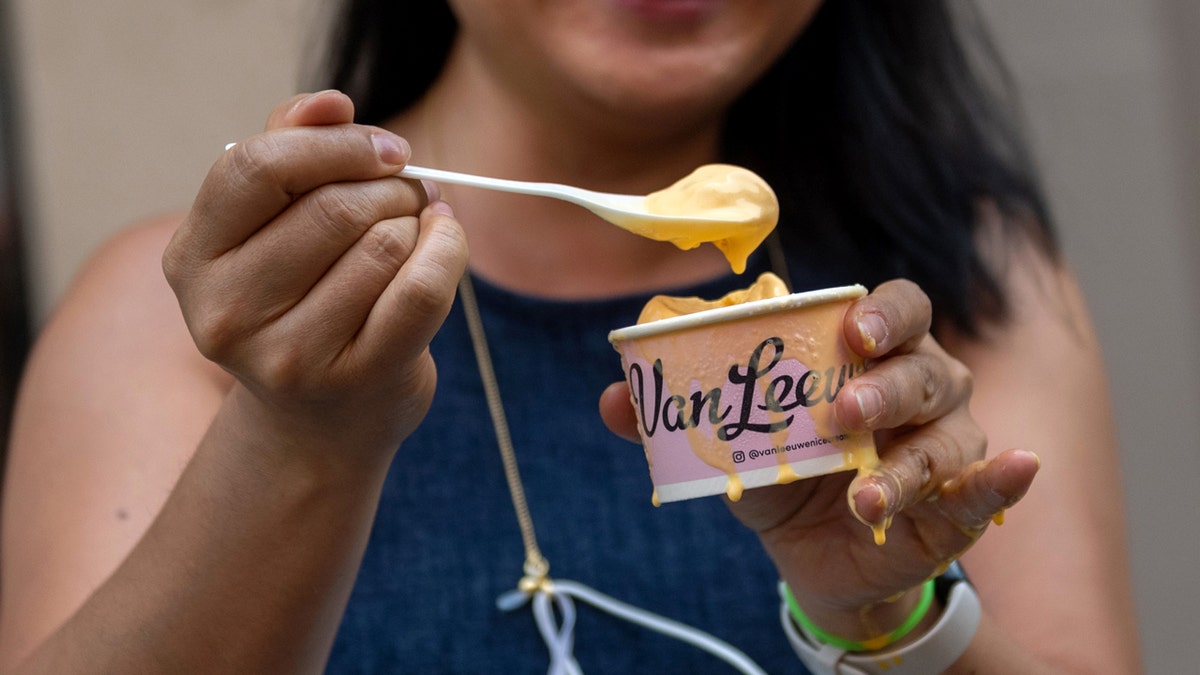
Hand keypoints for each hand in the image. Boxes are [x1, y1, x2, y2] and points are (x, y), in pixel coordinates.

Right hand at [163, 90, 467, 466]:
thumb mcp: (274, 227)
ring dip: (418, 220)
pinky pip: (422, 289)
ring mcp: (289, 355)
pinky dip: (448, 249)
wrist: (322, 420)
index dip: (333, 144)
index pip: (255, 168)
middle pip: (333, 207)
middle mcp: (227, 312)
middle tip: (412, 189)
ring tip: (417, 227)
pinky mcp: (356, 379)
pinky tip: (443, 242)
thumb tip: (332, 101)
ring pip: (384, 244)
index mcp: (194, 258)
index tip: (386, 147)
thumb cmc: (302, 298)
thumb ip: (291, 149)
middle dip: (391, 185)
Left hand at [600, 279, 1038, 639]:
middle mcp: (921, 387)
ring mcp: (947, 444)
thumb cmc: (779, 470)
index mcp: (868, 355)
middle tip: (846, 411)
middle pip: (925, 368)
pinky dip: (1000, 480)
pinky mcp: (958, 504)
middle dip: (889, 387)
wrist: (807, 550)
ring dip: (913, 460)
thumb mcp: (728, 443)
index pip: (895, 309)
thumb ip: (677, 416)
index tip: (851, 329)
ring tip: (870, 493)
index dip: (882, 312)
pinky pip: (987, 486)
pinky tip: (1015, 469)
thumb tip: (611, 397)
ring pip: (950, 435)